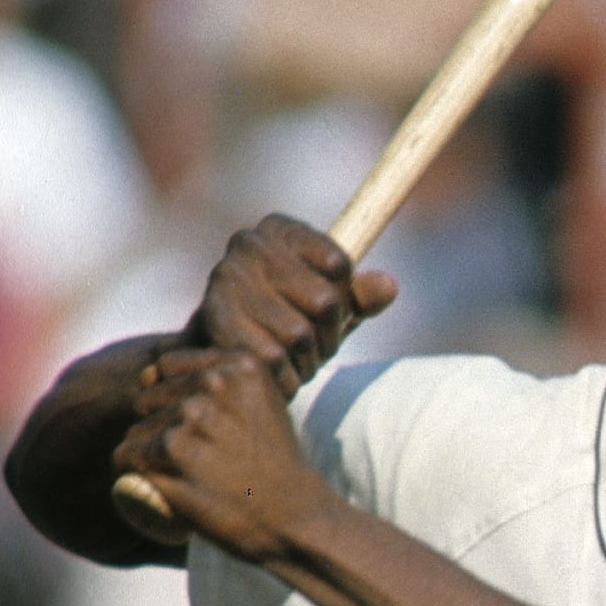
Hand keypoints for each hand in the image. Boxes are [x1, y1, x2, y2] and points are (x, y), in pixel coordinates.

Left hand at [115, 348, 332, 565]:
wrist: (293, 519)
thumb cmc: (275, 467)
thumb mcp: (262, 405)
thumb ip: (221, 380)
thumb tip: (148, 373)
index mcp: (241, 363)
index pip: (169, 365)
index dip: (173, 397)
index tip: (198, 427)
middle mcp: (217, 381)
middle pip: (149, 395)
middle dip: (158, 424)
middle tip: (193, 458)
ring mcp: (194, 413)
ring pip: (138, 429)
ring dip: (148, 453)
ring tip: (187, 477)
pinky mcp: (174, 448)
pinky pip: (127, 455)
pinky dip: (134, 474)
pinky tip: (161, 485)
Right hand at [185, 215, 396, 398]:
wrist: (218, 350)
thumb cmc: (285, 319)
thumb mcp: (329, 304)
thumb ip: (360, 295)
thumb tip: (389, 287)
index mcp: (279, 229)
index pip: (339, 264)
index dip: (344, 298)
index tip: (328, 310)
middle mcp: (248, 244)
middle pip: (324, 301)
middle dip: (329, 334)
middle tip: (316, 345)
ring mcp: (227, 280)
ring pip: (300, 334)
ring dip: (308, 359)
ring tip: (295, 358)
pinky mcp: (216, 321)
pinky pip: (274, 359)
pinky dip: (286, 376)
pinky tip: (277, 372)